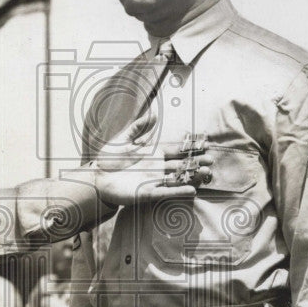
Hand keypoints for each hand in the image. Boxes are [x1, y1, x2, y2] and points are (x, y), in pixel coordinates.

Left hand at [93, 115, 211, 205]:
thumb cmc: (107, 159)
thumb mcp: (122, 140)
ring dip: (192, 176)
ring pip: (177, 178)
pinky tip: (191, 190)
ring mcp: (153, 180)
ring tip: (207, 174)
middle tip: (211, 160)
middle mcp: (156, 167)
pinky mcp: (147, 192)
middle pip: (181, 163)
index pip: (175, 149)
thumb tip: (152, 114)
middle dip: (196, 162)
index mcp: (152, 153)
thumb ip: (137, 128)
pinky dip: (178, 191)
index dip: (189, 146)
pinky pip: (166, 192)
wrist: (96, 177)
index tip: (204, 142)